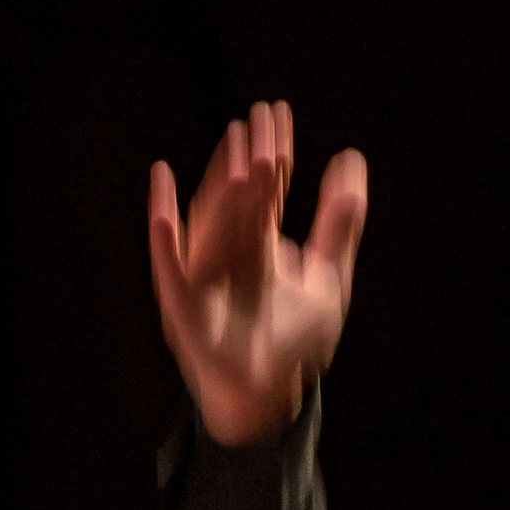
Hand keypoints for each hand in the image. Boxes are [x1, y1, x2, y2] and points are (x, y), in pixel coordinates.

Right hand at [141, 100, 364, 446]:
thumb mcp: (328, 276)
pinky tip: (160, 205)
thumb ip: (339, 224)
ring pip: (213, 226)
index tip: (278, 113)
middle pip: (241, 201)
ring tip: (233, 149)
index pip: (267, 190)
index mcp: (257, 244)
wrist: (270, 396)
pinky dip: (164, 238)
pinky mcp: (184, 310)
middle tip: (257, 118)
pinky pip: (170, 270)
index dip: (275, 153)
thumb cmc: (295, 341)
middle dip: (250, 159)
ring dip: (220, 187)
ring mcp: (205, 280)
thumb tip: (349, 158)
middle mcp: (228, 255)